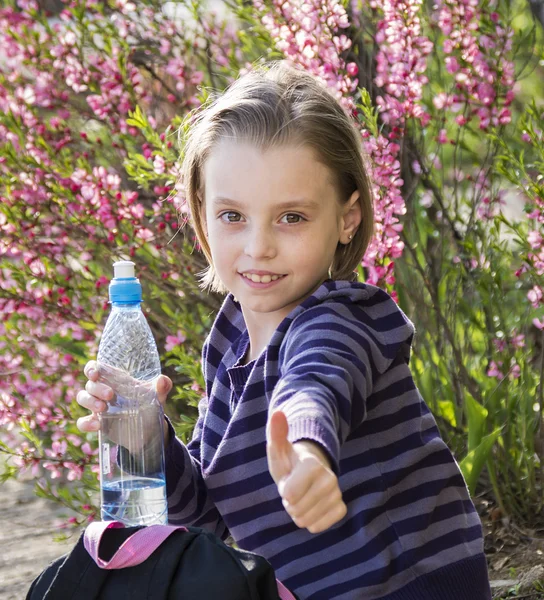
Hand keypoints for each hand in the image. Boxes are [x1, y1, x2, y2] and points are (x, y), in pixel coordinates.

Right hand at [76, 360, 172, 446]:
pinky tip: (97, 425)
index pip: (96, 368)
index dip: (91, 368)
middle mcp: (103, 390)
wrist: (149, 430)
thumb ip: (162, 386)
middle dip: (97, 388)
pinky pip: (82, 421)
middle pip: (90, 384)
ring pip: (83, 398)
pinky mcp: (97, 422)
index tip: (95, 373)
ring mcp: (98, 406)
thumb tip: (162, 380)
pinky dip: (86, 422)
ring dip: (89, 401)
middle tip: (110, 395)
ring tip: (102, 409)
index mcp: (115, 379)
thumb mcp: (158, 395)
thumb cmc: (150, 404)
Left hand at [266, 410, 346, 533]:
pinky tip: (311, 507)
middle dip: (290, 503)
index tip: (288, 479)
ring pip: (306, 520)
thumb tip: (277, 413)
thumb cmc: (289, 461)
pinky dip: (311, 521)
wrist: (308, 471)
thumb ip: (277, 433)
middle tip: (294, 488)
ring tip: (302, 496)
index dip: (284, 491)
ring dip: (298, 512)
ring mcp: (337, 493)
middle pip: (296, 510)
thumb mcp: (278, 449)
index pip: (290, 494)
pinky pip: (319, 526)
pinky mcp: (340, 508)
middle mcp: (329, 478)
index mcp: (313, 464)